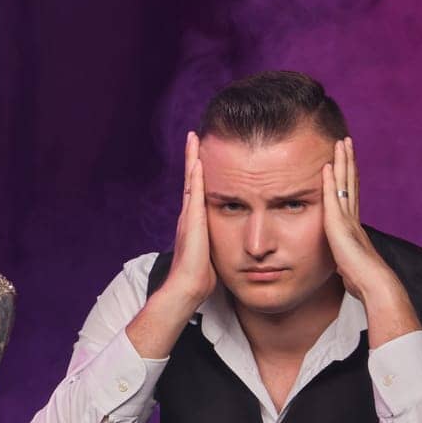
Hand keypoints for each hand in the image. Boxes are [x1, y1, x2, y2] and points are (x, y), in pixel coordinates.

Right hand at [164, 130, 216, 306]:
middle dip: (193, 157)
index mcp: (195, 221)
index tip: (202, 154)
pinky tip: (198, 159)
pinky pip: (194, 190)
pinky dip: (195, 173)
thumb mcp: (214, 253)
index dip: (199, 172)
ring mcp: (189, 214)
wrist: (188, 286)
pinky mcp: (192, 219)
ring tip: (193, 138)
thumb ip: (218, 243)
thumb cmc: (201, 276)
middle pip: (191, 178)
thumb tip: (233, 243)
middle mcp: (189, 214)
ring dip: (192, 158)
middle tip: (194, 136)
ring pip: (191, 179)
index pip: (198, 190)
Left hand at [322, 137, 418, 344]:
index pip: (350, 195)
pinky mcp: (340, 226)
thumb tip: (341, 264)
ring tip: (341, 142)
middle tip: (345, 141)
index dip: (348, 177)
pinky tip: (327, 166)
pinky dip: (331, 181)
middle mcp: (353, 218)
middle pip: (351, 183)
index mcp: (354, 226)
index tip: (345, 161)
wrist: (376, 287)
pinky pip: (334, 198)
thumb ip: (344, 258)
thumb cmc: (363, 282)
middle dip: (348, 161)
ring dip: (343, 162)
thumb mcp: (348, 265)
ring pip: (346, 184)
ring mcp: (348, 220)